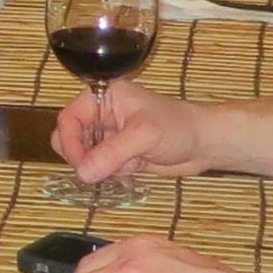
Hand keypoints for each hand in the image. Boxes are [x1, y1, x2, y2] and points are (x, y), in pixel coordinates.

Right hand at [53, 83, 212, 191]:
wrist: (203, 144)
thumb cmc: (179, 127)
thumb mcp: (144, 135)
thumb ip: (112, 153)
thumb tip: (83, 172)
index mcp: (104, 97)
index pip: (69, 118)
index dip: (69, 141)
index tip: (80, 164)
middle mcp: (102, 114)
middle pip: (70, 138)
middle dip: (82, 158)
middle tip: (100, 170)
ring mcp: (109, 135)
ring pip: (83, 156)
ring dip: (97, 168)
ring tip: (124, 168)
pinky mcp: (117, 154)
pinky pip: (99, 167)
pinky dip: (108, 175)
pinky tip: (130, 173)